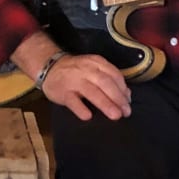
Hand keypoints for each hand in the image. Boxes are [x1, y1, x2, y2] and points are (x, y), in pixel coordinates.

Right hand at [12, 32, 130, 121]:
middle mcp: (86, 69)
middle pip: (105, 83)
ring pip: (92, 92)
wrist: (49, 68)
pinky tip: (88, 116)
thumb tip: (126, 95)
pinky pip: (73, 101)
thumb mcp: (93, 69)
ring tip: (115, 116)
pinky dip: (81, 108)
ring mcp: (73, 80)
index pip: (114, 75)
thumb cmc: (76, 72)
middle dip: (117, 98)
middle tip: (125, 112)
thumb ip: (110, 79)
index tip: (128, 102)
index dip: (123, 89)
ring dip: (105, 104)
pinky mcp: (63, 92)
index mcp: (96, 62)